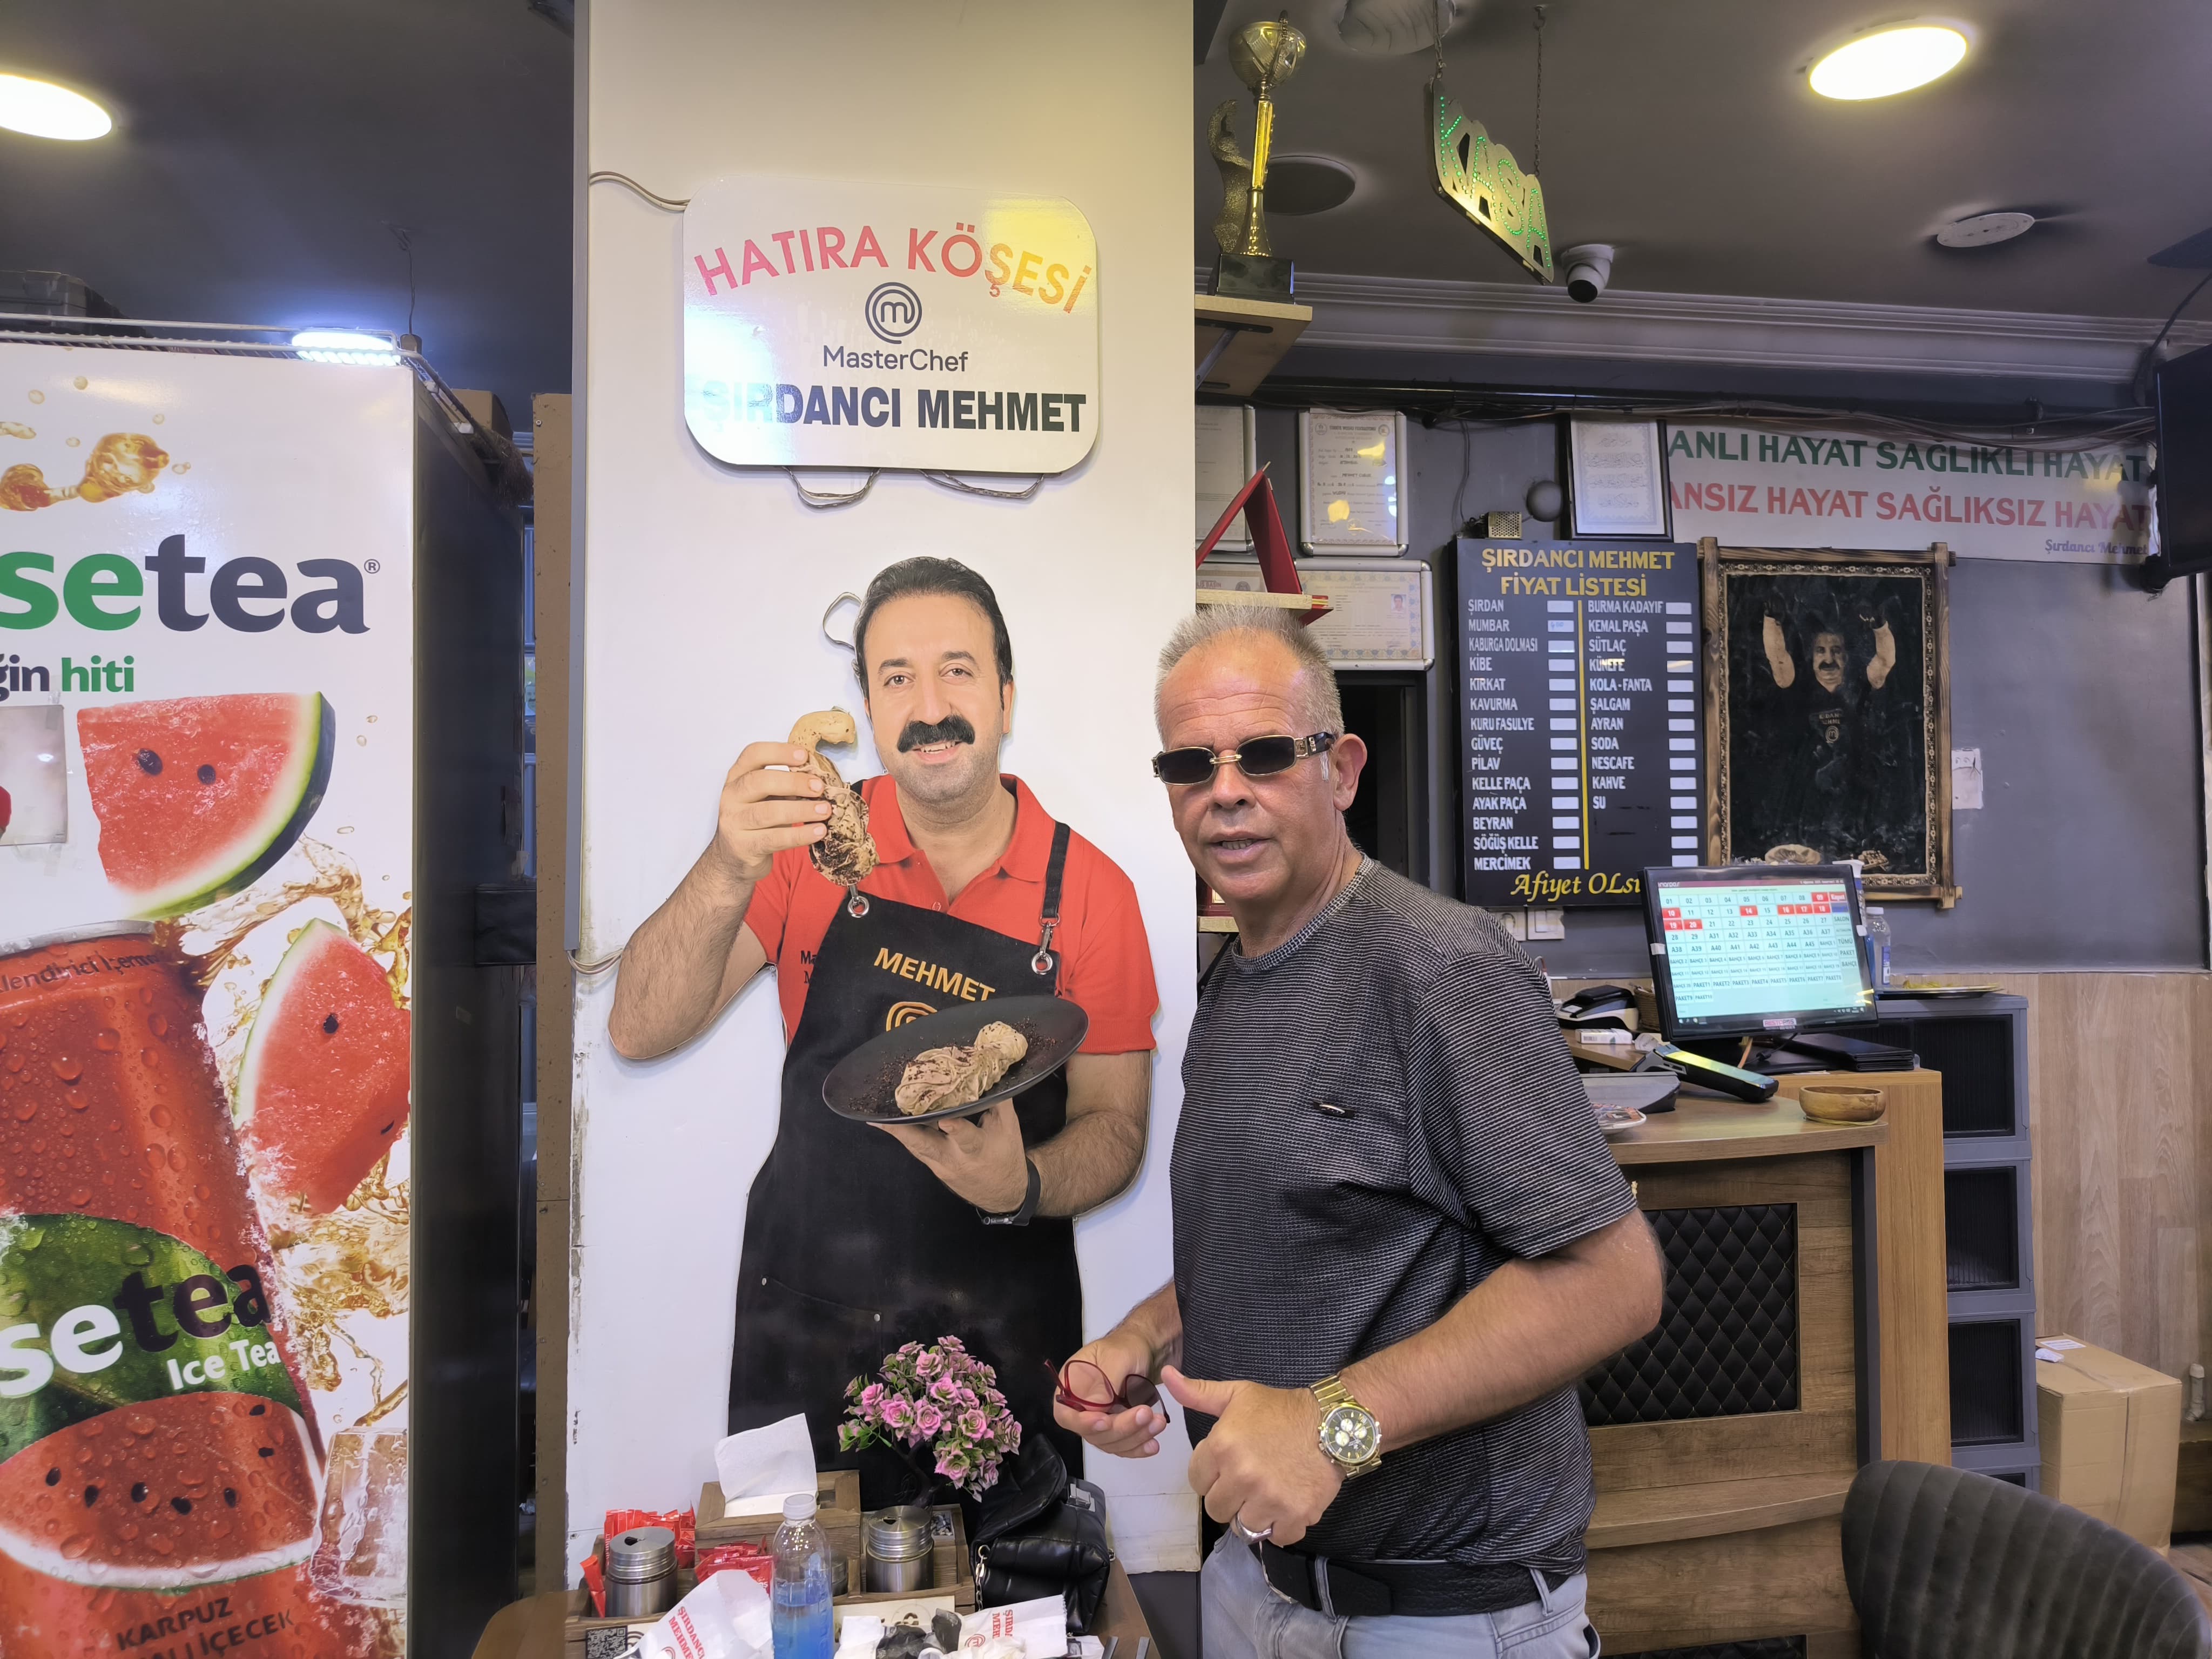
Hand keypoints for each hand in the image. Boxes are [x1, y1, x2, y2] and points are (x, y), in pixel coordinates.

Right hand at [709, 742, 834, 882]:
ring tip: (825, 811)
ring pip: (768, 812)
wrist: (735, 857)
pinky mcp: (743, 847)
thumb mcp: (767, 797)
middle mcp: (731, 796)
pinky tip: (818, 831)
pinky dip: (799, 835)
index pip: (753, 754)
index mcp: (738, 776)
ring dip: (801, 810)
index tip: (804, 755)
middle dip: (793, 782)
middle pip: (759, 781)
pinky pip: (774, 839)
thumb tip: (819, 780)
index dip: (779, 752)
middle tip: (819, 787)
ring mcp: (733, 822)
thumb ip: (785, 786)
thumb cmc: (758, 821)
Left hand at [875, 1099, 1028, 1211]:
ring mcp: (939, 1165)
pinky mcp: (933, 1166)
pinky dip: (905, 1134)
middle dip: (902, 1133)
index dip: (956, 1129)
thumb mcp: (1009, 1127)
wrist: (1003, 1193)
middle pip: (924, 1146)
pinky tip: (889, 1122)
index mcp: (977, 1150)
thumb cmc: (1007, 1155)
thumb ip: (998, 1099)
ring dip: (896, 1132)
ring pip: (915, 1147)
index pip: (966, 1139)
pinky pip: (917, 1148)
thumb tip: (989, 1069)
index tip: (945, 1119)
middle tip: (880, 1120)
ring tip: (876, 1117)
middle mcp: (953, 1159)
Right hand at [1052, 1328, 1167, 1459]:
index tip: (1105, 1421)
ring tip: (1158, 1423)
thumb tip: (1096, 1409)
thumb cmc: (1125, 1347)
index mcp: (1071, 1387)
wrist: (1143, 1351)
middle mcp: (1081, 1408)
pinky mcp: (1116, 1430)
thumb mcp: (1116, 1357)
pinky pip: (1123, 1446)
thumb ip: (1104, 1382)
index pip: (1066, 1414)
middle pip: (1092, 1433)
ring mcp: (1099, 1421)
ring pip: (1110, 1442)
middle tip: (1146, 1414)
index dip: (1083, 1423)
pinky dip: (1137, 1448)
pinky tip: (1152, 1445)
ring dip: (1135, 1437)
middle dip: (1121, 1427)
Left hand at [1164, 1369, 1340, 1547]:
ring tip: (1268, 1493)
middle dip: (1229, 1497)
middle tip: (1249, 1481)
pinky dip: (1281, 1528)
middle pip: (1217, 1509)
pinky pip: (1277, 1538)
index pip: (1196, 1481)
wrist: (1332, 1423)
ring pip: (1245, 1527)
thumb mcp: (1237, 1395)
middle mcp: (1242, 1476)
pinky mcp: (1296, 1515)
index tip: (1228, 1464)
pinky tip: (1286, 1505)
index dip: (1211, 1473)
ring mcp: (1269, 1499)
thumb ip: (1198, 1393)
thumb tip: (1166, 1376)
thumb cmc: (1280, 1409)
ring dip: (1254, 1514)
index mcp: (1222, 1447)